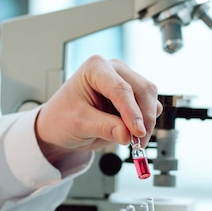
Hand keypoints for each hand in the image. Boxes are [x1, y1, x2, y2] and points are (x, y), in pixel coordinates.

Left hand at [35, 55, 162, 163]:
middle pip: (142, 90)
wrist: (61, 125)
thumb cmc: (63, 118)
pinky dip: (147, 122)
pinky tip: (133, 133)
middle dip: (144, 118)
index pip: (121, 89)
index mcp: (96, 68)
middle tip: (139, 142)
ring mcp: (126, 80)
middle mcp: (114, 70)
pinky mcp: (134, 94)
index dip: (132, 112)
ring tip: (134, 141)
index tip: (137, 133)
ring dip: (148, 121)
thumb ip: (104, 128)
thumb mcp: (79, 124)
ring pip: (150, 98)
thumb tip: (127, 135)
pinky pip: (150, 106)